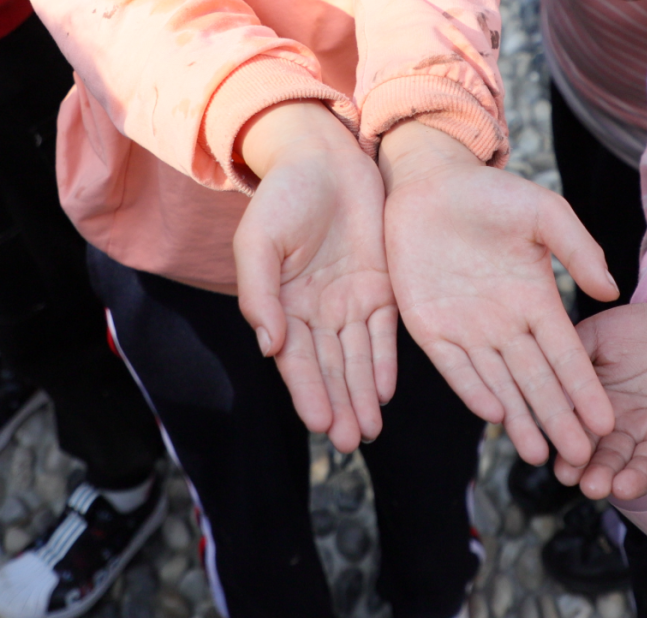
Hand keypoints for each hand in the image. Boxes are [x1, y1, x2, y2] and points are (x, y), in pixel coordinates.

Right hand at [233, 100, 397, 452]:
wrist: (325, 159)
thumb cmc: (284, 198)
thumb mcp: (260, 242)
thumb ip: (260, 293)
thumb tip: (269, 346)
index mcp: (283, 306)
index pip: (296, 361)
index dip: (308, 392)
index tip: (319, 424)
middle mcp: (318, 313)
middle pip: (330, 369)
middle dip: (339, 406)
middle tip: (350, 441)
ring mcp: (351, 302)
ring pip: (359, 359)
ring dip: (362, 394)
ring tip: (370, 429)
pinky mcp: (381, 288)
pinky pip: (385, 332)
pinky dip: (385, 361)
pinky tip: (387, 390)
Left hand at [379, 121, 618, 467]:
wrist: (428, 183)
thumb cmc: (491, 194)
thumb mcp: (544, 213)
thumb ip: (577, 248)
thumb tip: (610, 290)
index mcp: (537, 301)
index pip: (567, 355)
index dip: (585, 390)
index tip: (606, 423)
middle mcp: (506, 324)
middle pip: (537, 381)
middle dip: (558, 419)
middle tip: (579, 458)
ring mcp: (469, 330)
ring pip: (499, 384)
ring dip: (519, 419)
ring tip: (538, 454)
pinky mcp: (431, 328)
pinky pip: (455, 367)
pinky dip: (473, 390)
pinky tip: (494, 415)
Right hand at [556, 284, 646, 500]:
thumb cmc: (638, 327)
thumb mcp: (599, 336)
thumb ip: (573, 358)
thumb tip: (543, 380)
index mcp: (596, 410)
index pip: (580, 438)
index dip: (571, 456)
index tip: (564, 470)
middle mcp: (625, 430)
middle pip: (610, 461)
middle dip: (601, 476)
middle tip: (592, 488)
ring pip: (644, 466)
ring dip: (634, 480)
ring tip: (623, 488)